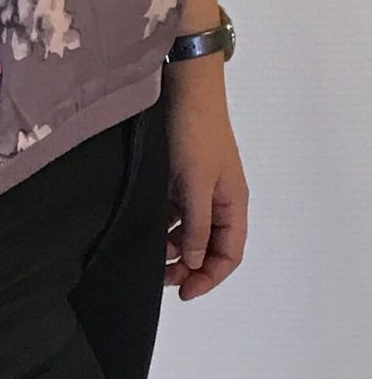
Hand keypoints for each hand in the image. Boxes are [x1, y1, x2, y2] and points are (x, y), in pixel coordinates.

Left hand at [162, 57, 248, 298]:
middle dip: (187, 265)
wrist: (184, 86)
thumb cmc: (195, 133)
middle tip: (159, 276)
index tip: (183, 292)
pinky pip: (173, 209)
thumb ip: (197, 225)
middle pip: (208, 245)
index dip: (209, 278)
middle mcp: (219, 198)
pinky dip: (162, 222)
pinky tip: (144, 226)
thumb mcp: (196, 183)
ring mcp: (198, 185)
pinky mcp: (179, 173)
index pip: (229, 254)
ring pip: (188, 229)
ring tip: (147, 252)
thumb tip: (197, 263)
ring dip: (171, 245)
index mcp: (233, 203)